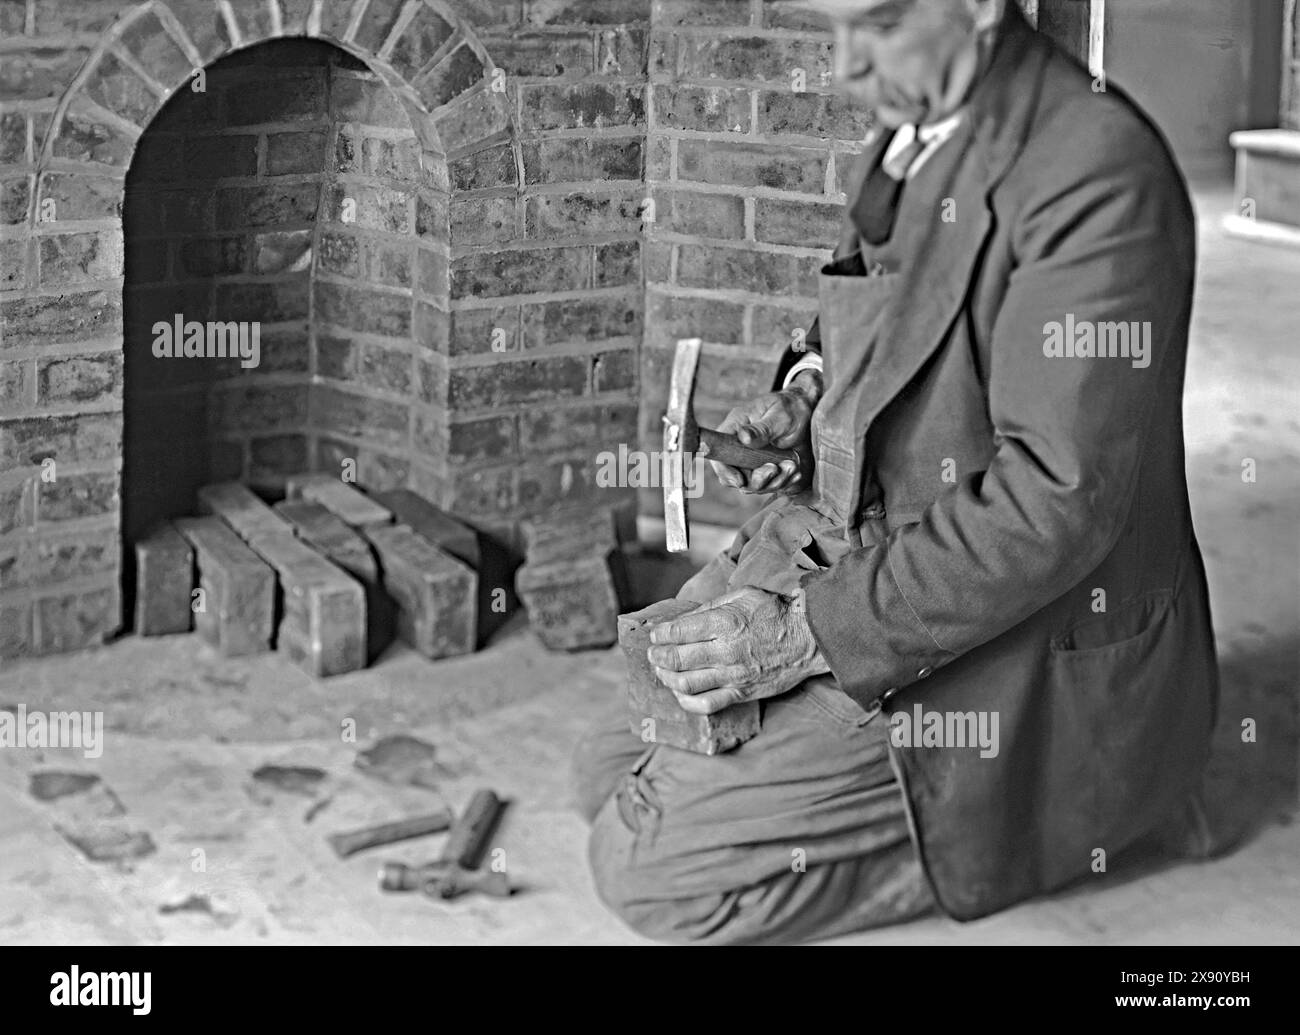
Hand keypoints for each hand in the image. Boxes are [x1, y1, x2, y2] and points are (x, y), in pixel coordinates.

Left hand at [647, 586, 829, 714]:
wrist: (807, 638)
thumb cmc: (774, 613)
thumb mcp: (741, 596)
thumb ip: (710, 607)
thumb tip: (683, 619)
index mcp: (724, 622)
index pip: (678, 631)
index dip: (660, 634)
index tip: (655, 634)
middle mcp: (725, 650)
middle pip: (678, 659)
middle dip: (658, 657)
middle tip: (653, 654)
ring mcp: (733, 675)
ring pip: (687, 684)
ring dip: (667, 678)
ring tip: (662, 672)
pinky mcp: (742, 692)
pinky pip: (707, 704)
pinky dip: (687, 701)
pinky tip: (681, 694)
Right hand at [711, 371, 819, 495]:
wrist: (807, 411)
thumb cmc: (790, 408)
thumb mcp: (778, 416)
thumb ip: (761, 429)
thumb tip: (743, 437)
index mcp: (734, 430)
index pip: (719, 456)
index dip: (725, 472)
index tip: (741, 480)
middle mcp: (740, 449)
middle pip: (737, 477)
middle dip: (758, 479)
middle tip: (776, 467)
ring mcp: (753, 461)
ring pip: (755, 485)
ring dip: (775, 481)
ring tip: (792, 466)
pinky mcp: (767, 468)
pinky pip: (770, 485)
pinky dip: (784, 482)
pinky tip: (796, 472)